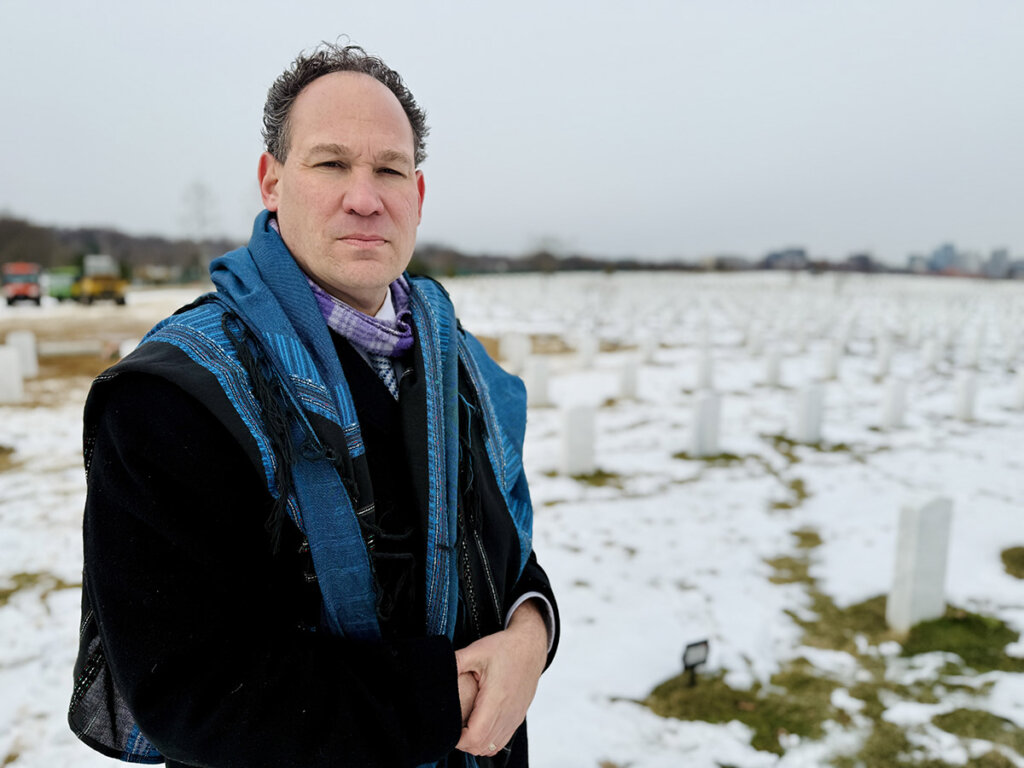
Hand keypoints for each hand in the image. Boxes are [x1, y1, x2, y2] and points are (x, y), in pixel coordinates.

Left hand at [454, 600, 547, 756]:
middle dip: (463, 742)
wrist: (530, 647)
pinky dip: (487, 740)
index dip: (457, 738)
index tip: (448, 727)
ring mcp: (514, 717)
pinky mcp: (517, 717)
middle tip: (452, 727)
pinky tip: (478, 725)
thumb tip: (436, 670)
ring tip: (463, 726)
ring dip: (475, 742)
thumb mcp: (476, 651)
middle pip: (481, 746)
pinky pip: (501, 741)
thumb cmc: (505, 648)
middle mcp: (507, 712)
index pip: (475, 737)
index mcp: (496, 698)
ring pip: (491, 747)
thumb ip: (455, 662)